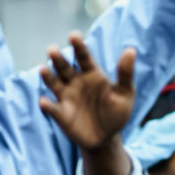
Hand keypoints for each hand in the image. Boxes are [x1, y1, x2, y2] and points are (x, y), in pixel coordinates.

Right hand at [39, 34, 135, 150]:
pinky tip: (44, 101)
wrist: (107, 139)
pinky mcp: (61, 113)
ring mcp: (66, 96)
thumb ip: (125, 74)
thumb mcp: (125, 94)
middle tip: (52, 50)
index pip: (83, 56)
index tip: (73, 35)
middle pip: (64, 66)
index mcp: (91, 73)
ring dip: (47, 75)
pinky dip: (47, 105)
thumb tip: (131, 50)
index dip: (78, 46)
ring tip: (43, 68)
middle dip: (58, 58)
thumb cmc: (116, 113)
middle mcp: (75, 81)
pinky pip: (52, 108)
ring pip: (54, 82)